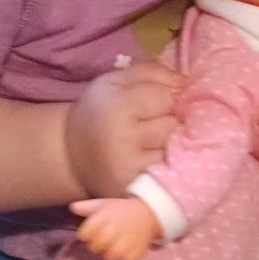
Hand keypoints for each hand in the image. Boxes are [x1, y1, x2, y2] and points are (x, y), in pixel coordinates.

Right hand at [65, 62, 183, 197]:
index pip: (165, 97)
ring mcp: (130, 166)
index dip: (161, 98)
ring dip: (165, 143)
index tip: (147, 103)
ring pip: (171, 147)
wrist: (73, 154)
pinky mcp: (134, 187)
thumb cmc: (100, 112)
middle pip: (171, 123)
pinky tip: (146, 159)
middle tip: (145, 124)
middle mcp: (123, 137)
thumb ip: (153, 72)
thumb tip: (186, 81)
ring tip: (146, 142)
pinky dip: (161, 164)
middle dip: (165, 120)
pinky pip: (167, 170)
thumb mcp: (117, 81)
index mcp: (116, 105)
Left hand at [71, 196, 160, 259]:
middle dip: (94, 247)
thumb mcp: (103, 204)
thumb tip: (72, 208)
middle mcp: (115, 229)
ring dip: (106, 257)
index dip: (84, 235)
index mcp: (105, 216)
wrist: (148, 214)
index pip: (85, 232)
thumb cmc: (121, 210)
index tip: (86, 236)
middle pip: (96, 246)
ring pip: (109, 257)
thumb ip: (86, 207)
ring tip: (108, 252)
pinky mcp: (136, 252)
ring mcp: (127, 241)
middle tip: (98, 245)